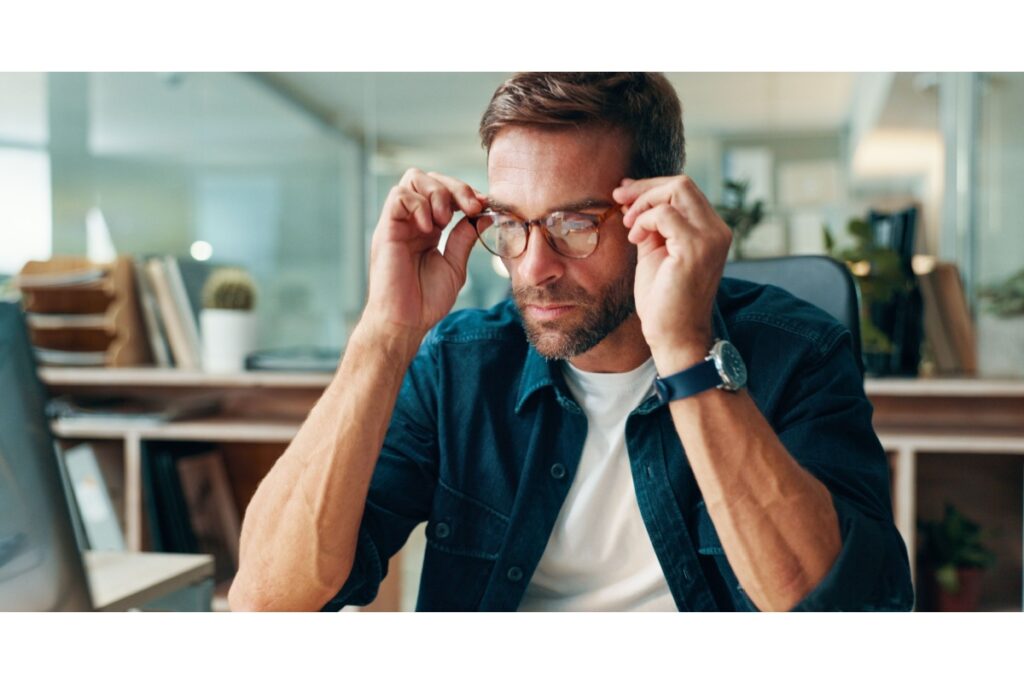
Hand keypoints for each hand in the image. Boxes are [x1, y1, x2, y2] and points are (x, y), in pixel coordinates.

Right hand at [363, 168, 484, 337]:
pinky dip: (419, 205)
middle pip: (429, 178)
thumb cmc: (425, 301)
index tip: (484, 206)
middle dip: (455, 186)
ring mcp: (397, 223)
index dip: (465, 193)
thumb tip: (484, 215)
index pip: (444, 191)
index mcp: (428, 228)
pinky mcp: (386, 229)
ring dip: (437, 193)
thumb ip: (464, 238)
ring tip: (445, 221)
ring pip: (413, 179)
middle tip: (471, 207)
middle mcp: (411, 221)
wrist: (405, 322)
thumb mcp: (454, 265)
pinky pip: (398, 196)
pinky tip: (430, 228)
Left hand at [611, 175, 731, 372]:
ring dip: (643, 204)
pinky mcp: (695, 249)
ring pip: (677, 190)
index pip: (684, 190)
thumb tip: (634, 197)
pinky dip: (644, 220)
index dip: (651, 187)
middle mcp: (717, 231)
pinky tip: (635, 240)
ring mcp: (710, 239)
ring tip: (629, 227)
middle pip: (682, 183)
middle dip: (645, 187)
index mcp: (711, 231)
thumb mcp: (655, 253)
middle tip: (618, 200)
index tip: (624, 194)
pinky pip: (665, 214)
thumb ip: (651, 226)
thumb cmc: (663, 300)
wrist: (673, 336)